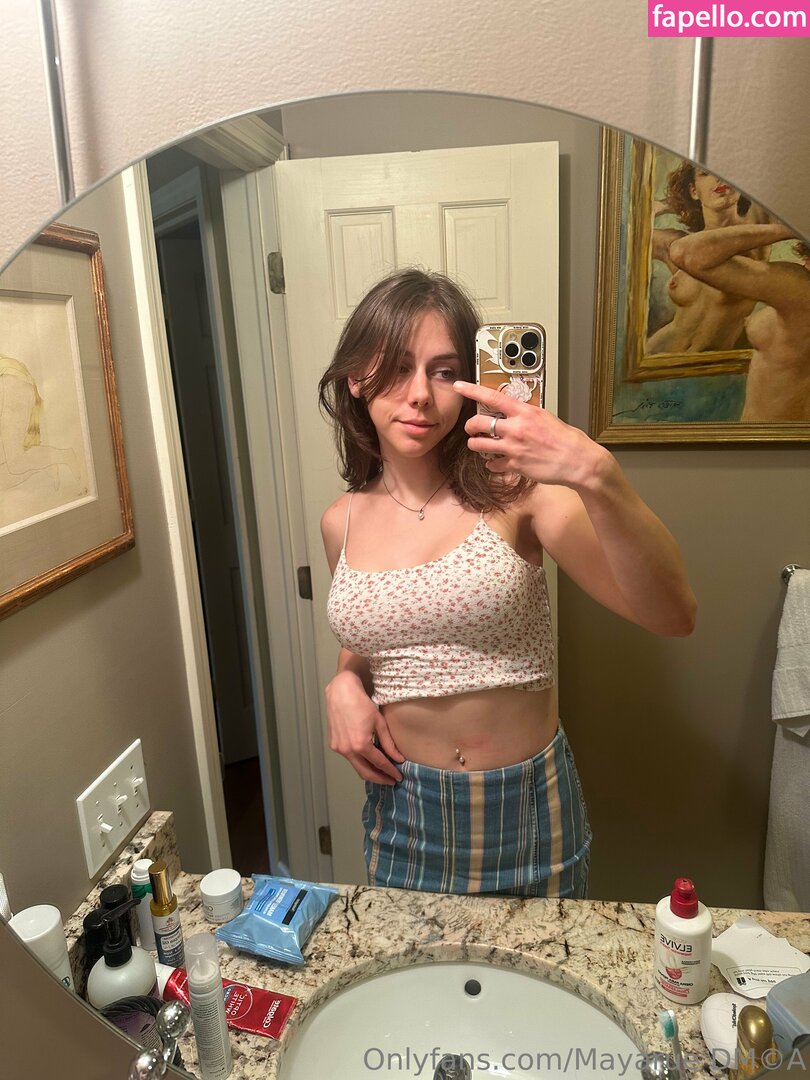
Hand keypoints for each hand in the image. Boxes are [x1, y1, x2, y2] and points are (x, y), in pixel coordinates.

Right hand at [325, 671, 403, 784]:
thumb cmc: (361, 704)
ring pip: (356, 766)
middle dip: (379, 778)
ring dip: (369, 771)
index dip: (390, 771)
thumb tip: (398, 758)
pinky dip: (360, 761)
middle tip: (390, 781)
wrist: (341, 692)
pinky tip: (368, 760)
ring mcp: (339, 748)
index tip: (398, 777)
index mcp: (360, 745)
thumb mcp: (379, 723)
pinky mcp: (334, 745)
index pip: (379, 763)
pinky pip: (349, 758)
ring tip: (381, 772)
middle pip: (365, 772)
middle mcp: (347, 750)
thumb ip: (388, 743)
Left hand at [453, 380, 604, 489]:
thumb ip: (525, 414)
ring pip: (479, 445)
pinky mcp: (514, 465)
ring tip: (479, 444)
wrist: (577, 460)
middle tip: (471, 428)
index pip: (492, 396)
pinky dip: (492, 464)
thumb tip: (512, 413)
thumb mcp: (544, 417)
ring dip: (475, 444)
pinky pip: (492, 464)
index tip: (459, 386)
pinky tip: (497, 462)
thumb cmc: (565, 439)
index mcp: (524, 412)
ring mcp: (513, 448)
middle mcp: (516, 428)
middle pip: (478, 423)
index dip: (472, 390)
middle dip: (470, 426)